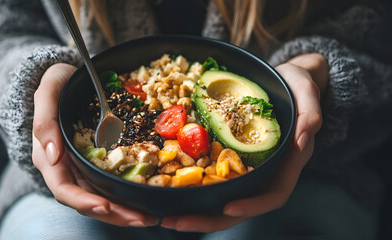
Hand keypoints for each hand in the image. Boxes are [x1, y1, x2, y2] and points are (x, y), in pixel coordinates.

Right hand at [32, 63, 156, 226]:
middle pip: (88, 200)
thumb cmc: (58, 85)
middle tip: (142, 219)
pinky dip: (127, 194)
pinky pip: (111, 183)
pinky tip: (145, 199)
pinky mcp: (99, 162)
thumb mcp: (48, 93)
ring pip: (102, 197)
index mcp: (50, 158)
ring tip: (149, 217)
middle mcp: (67, 168)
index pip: (64, 189)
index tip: (107, 206)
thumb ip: (44, 122)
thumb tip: (50, 157)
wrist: (70, 79)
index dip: (85, 201)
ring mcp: (84, 166)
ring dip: (124, 211)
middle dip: (114, 213)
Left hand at [161, 54, 325, 231]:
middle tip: (177, 221)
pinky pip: (212, 176)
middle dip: (210, 218)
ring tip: (167, 217)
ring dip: (196, 210)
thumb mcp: (306, 92)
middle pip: (241, 205)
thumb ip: (309, 115)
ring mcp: (247, 164)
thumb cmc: (295, 86)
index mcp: (287, 161)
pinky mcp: (231, 155)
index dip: (252, 205)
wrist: (281, 80)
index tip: (226, 208)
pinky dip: (193, 186)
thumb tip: (302, 141)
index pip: (273, 193)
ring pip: (223, 196)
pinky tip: (171, 188)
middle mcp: (266, 169)